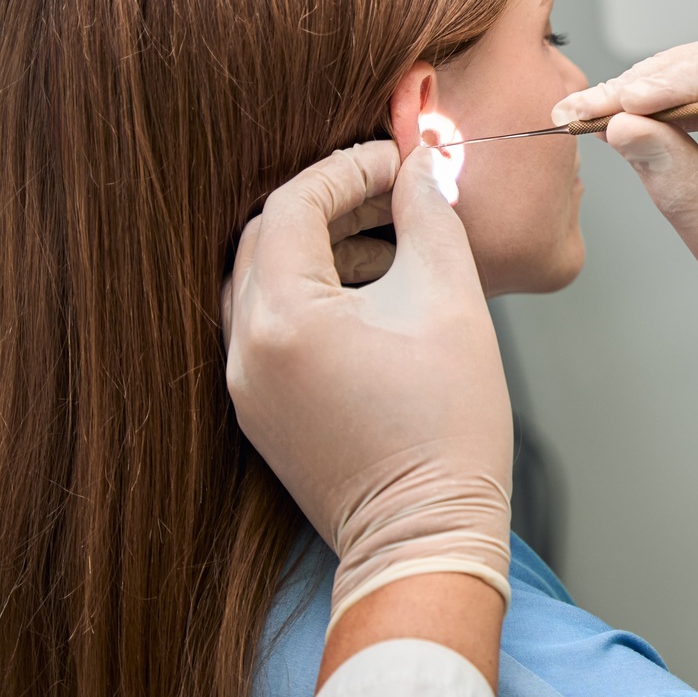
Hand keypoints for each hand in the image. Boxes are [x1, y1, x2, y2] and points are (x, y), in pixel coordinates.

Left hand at [224, 141, 513, 634]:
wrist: (426, 534)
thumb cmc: (448, 428)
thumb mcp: (451, 303)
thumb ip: (431, 221)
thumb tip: (420, 172)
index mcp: (283, 317)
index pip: (294, 205)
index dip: (348, 170)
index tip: (399, 162)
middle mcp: (246, 348)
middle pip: (268, 238)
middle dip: (330, 205)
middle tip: (393, 194)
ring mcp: (245, 385)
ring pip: (265, 282)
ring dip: (319, 249)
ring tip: (391, 246)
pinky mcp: (261, 412)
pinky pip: (272, 328)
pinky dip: (313, 296)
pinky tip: (373, 300)